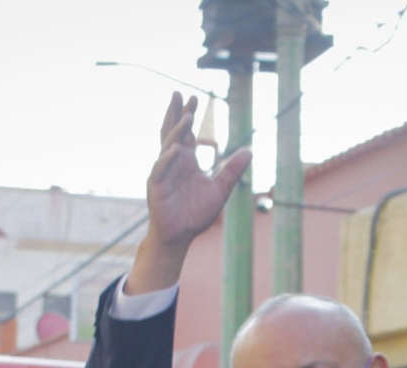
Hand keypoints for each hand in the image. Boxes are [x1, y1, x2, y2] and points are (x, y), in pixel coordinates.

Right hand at [127, 93, 252, 293]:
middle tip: (179, 93)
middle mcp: (172, 163)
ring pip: (167, 146)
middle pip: (172, 132)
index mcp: (186, 161)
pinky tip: (176, 149)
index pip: (187, 133)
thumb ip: (232, 171)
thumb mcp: (220, 190)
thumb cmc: (195, 214)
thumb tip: (250, 151)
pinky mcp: (156, 187)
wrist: (180, 236)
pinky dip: (168, 159)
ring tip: (186, 116)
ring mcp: (163, 173)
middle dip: (176, 113)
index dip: (188, 115)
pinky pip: (161, 169)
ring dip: (176, 131)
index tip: (194, 98)